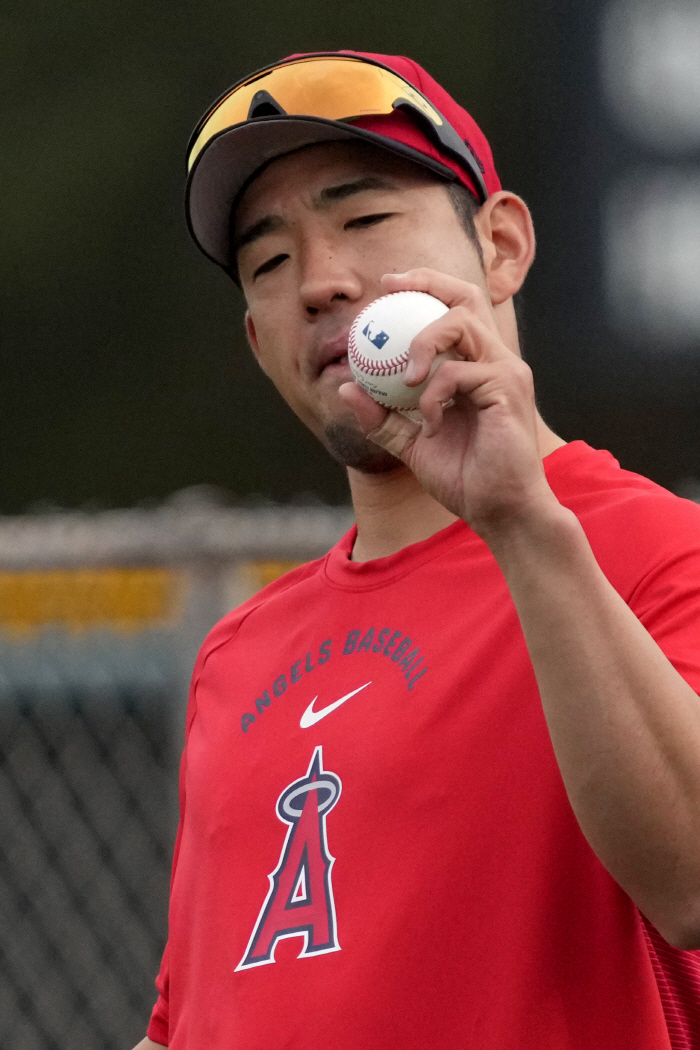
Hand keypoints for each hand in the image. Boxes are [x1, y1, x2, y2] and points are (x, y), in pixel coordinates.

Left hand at [339, 268, 559, 540]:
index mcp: (478, 366)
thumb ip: (382, 417)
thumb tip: (345, 388)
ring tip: (406, 378)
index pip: (455, 309)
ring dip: (424, 343)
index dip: (424, 287)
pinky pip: (458, 373)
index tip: (387, 287)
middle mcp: (496, 359)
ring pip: (461, 324)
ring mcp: (507, 371)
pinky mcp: (509, 388)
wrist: (500, 511)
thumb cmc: (465, 479)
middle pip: (466, 296)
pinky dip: (434, 396)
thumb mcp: (411, 445)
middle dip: (427, 282)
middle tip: (389, 290)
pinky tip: (430, 424)